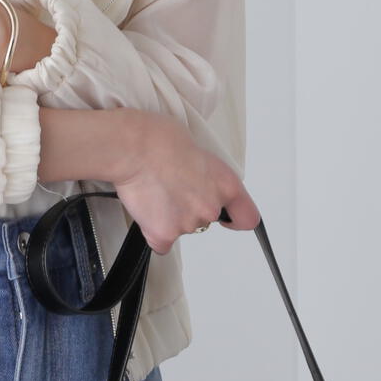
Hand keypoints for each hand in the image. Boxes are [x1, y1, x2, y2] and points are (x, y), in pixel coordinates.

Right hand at [113, 111, 259, 253]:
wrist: (133, 148)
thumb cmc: (160, 139)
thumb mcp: (198, 150)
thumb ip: (205, 175)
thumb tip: (195, 179)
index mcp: (226, 185)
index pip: (247, 218)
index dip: (235, 219)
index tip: (228, 219)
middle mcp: (211, 208)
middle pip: (205, 219)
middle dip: (189, 208)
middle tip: (171, 188)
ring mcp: (187, 224)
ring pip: (180, 228)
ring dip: (169, 216)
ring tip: (153, 191)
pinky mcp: (163, 234)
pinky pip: (160, 241)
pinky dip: (152, 230)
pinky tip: (146, 209)